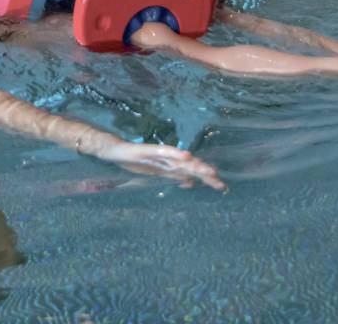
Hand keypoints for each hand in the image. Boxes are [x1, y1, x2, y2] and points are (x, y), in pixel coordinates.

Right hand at [96, 141, 226, 190]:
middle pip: (190, 167)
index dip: (207, 179)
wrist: (116, 150)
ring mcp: (159, 154)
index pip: (193, 173)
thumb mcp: (156, 173)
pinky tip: (185, 156)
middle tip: (221, 183)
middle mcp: (168, 159)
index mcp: (171, 165)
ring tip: (209, 171)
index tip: (222, 187)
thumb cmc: (135, 161)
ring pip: (180, 161)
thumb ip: (173, 176)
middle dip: (205, 175)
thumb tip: (190, 183)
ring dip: (195, 165)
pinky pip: (164, 152)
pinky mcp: (149, 150)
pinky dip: (175, 154)